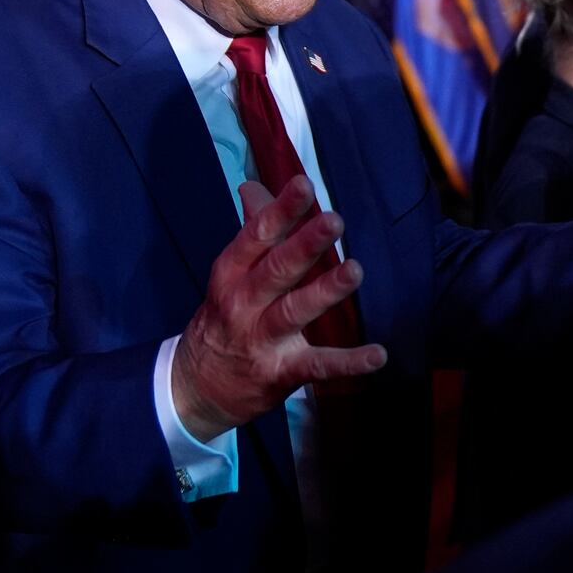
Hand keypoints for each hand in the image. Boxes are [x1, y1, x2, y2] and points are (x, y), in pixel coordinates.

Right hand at [171, 176, 386, 441]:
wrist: (195, 388)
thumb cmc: (223, 318)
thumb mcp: (229, 274)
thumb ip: (252, 229)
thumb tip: (253, 185)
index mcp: (232, 273)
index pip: (256, 236)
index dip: (280, 210)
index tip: (304, 184)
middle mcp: (243, 303)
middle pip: (276, 269)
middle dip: (305, 244)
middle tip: (334, 221)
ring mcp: (262, 339)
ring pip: (295, 311)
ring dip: (325, 291)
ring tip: (354, 270)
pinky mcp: (281, 372)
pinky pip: (318, 365)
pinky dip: (349, 363)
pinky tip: (378, 355)